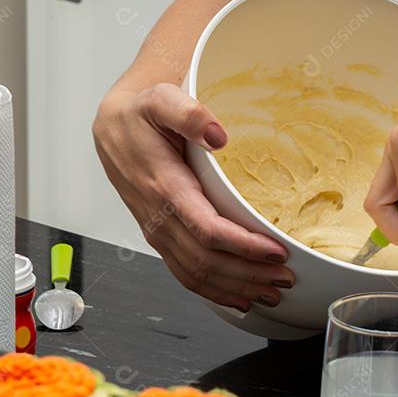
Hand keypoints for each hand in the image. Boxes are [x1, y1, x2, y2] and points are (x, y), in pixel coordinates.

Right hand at [93, 83, 292, 311]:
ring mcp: (158, 231)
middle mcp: (159, 216)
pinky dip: (213, 291)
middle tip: (286, 277)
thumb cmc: (139, 115)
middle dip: (248, 274)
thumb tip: (218, 135)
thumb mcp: (161, 100)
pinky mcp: (160, 237)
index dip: (243, 246)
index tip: (276, 251)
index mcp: (164, 186)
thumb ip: (189, 113)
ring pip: (195, 274)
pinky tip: (239, 296)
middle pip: (206, 261)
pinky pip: (184, 273)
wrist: (111, 128)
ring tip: (272, 293)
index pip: (207, 229)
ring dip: (235, 288)